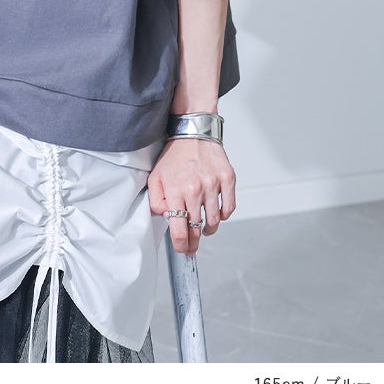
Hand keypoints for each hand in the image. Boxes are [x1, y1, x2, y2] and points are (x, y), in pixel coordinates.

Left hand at [147, 137, 235, 256]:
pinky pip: (229, 208)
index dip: (181, 245)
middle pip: (197, 228)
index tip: (182, 249)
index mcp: (176, 190)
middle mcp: (195, 189)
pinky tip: (215, 213)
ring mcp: (213, 184)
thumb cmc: (174, 156)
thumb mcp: (155, 177)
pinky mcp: (227, 179)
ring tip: (203, 228)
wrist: (193, 133)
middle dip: (194, 241)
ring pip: (214, 221)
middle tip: (192, 246)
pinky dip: (223, 216)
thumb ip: (156, 201)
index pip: (179, 229)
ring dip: (208, 229)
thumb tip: (167, 218)